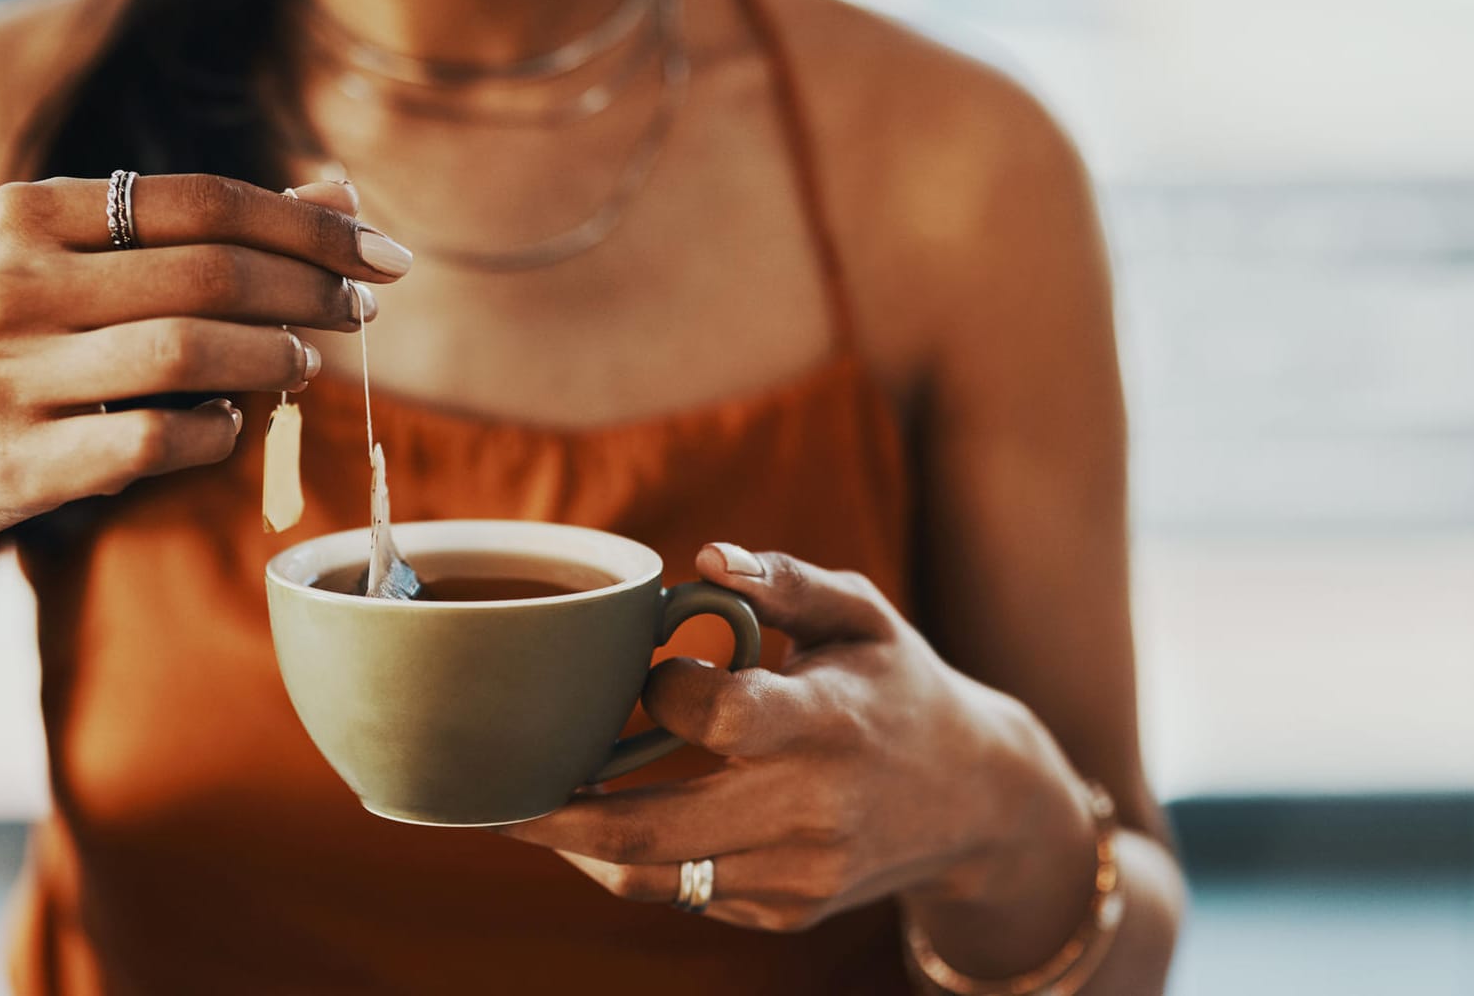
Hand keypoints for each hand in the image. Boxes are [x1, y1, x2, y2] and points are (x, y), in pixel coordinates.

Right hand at [0, 174, 412, 552]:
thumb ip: (202, 228)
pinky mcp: (20, 459)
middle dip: (312, 291)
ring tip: (306, 362)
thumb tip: (340, 191)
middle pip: (212, 274)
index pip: (205, 202)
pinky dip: (218, 429)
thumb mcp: (78, 260)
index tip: (381, 253)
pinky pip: (158, 440)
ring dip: (276, 358)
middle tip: (363, 309)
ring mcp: (9, 374)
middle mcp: (12, 284)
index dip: (310, 225)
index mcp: (28, 213)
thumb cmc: (13, 335)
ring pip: (191, 353)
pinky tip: (231, 420)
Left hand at [498, 545, 1091, 932]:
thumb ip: (784, 579)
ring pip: (657, 877)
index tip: (657, 672)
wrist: (976, 799)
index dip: (665, 691)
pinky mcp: (789, 911)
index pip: (715, 717)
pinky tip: (614, 828)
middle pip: (654, 828)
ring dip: (581, 848)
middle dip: (557, 816)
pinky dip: (639, 863)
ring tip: (534, 811)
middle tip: (496, 793)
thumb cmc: (899, 685)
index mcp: (829, 722)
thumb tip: (703, 562)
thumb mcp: (862, 613)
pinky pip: (688, 896)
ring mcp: (801, 874)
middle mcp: (814, 810)